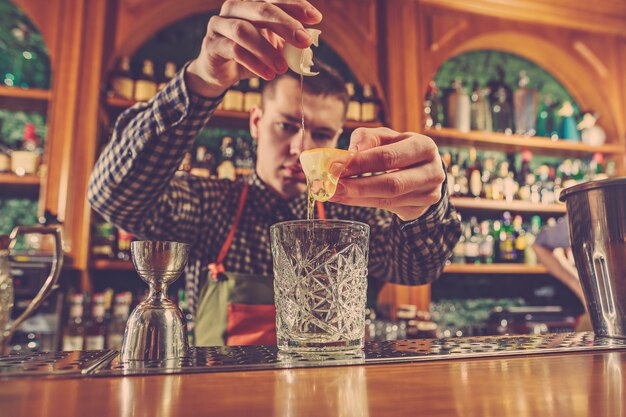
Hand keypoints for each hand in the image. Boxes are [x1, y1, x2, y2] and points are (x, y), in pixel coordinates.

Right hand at [185, 0, 321, 97]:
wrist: (220, 72)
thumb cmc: (250, 54)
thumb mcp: (272, 47)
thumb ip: (287, 42)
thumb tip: (309, 40)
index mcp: (251, 3)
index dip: (296, 7)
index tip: (316, 18)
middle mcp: (234, 7)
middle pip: (261, 10)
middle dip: (286, 25)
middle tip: (304, 42)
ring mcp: (219, 24)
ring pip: (244, 31)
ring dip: (267, 50)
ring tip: (283, 68)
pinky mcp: (212, 44)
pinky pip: (234, 51)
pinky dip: (255, 64)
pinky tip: (268, 75)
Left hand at [330, 128, 445, 220]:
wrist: (423, 171)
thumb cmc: (399, 149)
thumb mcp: (385, 137)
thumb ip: (367, 139)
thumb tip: (350, 153)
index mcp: (424, 147)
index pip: (389, 157)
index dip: (360, 163)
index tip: (335, 167)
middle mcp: (432, 171)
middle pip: (391, 183)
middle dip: (358, 185)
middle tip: (333, 185)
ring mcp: (428, 194)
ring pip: (388, 200)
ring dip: (356, 197)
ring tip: (334, 193)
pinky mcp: (419, 210)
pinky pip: (388, 208)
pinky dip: (363, 203)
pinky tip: (346, 198)